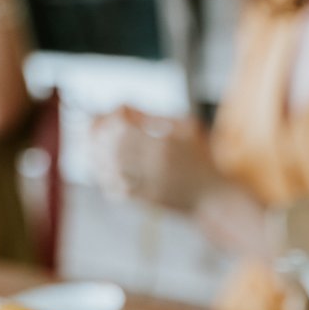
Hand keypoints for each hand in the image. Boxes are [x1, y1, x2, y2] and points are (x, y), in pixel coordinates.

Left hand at [88, 108, 216, 211]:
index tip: (113, 111)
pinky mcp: (148, 201)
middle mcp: (155, 166)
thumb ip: (157, 117)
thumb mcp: (188, 128)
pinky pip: (118, 189)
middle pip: (112, 147)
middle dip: (99, 134)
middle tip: (93, 125)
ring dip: (97, 156)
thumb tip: (125, 108)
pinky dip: (105, 178)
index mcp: (164, 145)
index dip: (112, 117)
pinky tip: (102, 169)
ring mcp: (150, 185)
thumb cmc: (203, 159)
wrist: (215, 197)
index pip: (123, 128)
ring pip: (111, 169)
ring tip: (92, 145)